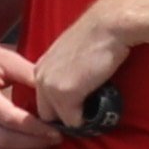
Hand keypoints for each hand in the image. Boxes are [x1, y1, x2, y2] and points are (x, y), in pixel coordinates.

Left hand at [28, 6, 133, 135]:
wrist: (108, 26)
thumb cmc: (98, 36)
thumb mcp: (73, 56)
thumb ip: (67, 73)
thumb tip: (77, 90)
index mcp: (41, 67)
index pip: (44, 100)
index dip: (62, 107)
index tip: (79, 107)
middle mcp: (40, 77)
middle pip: (47, 114)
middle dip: (66, 116)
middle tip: (87, 113)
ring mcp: (50, 87)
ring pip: (61, 120)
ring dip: (77, 118)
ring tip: (96, 109)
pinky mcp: (64, 96)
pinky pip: (74, 122)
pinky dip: (87, 120)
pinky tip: (99, 105)